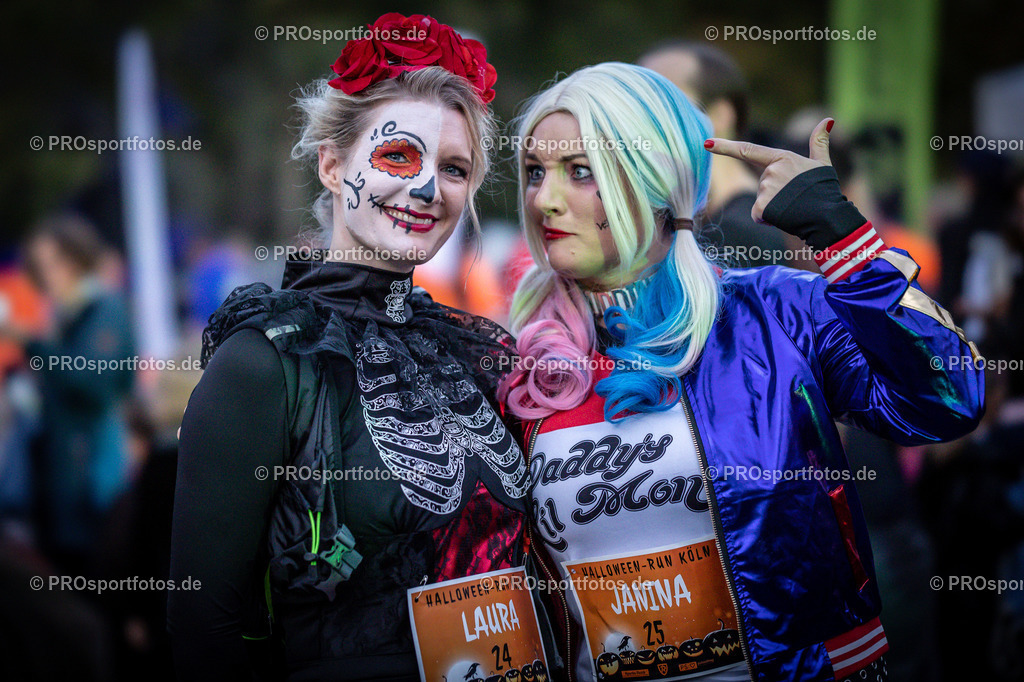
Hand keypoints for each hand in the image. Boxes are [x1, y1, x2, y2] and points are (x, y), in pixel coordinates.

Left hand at [705, 118, 833, 224]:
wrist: (828, 215)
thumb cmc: (824, 190)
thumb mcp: (821, 164)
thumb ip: (819, 143)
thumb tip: (828, 120)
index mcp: (781, 158)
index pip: (748, 150)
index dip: (725, 147)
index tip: (706, 143)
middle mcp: (771, 171)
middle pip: (762, 185)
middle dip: (775, 195)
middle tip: (795, 199)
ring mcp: (766, 188)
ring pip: (761, 201)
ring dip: (774, 208)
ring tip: (793, 207)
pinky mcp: (762, 206)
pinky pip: (758, 215)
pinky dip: (769, 220)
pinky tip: (785, 217)